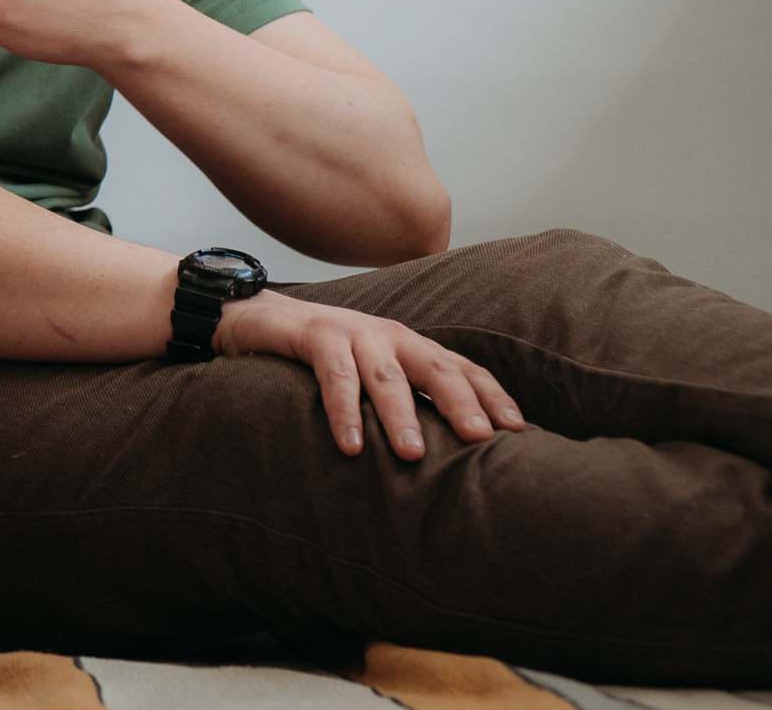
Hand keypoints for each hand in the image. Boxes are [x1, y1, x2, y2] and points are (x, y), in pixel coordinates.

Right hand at [216, 291, 528, 457]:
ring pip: (386, 375)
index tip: (515, 430)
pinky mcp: (313, 334)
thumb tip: (450, 451)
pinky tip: (349, 444)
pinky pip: (333, 374)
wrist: (256, 317)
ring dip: (401, 414)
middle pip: (436, 368)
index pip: (461, 369)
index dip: (490, 396)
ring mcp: (352, 332)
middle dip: (460, 403)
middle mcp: (389, 336)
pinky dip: (343, 409)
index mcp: (411, 346)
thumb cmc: (321, 355)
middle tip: (478, 438)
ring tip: (412, 453)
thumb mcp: (370, 374)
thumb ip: (404, 398)